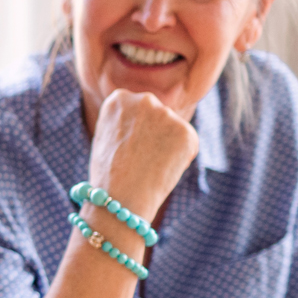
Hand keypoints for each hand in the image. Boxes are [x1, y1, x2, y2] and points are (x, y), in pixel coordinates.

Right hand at [86, 88, 199, 222]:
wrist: (120, 199)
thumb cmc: (109, 175)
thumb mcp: (108, 137)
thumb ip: (127, 122)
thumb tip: (150, 122)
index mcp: (119, 98)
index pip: (137, 110)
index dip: (133, 134)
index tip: (126, 150)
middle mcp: (144, 99)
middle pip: (157, 117)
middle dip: (154, 136)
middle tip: (141, 160)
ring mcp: (166, 114)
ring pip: (174, 131)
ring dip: (167, 148)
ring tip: (149, 168)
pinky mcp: (186, 131)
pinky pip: (189, 144)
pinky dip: (181, 159)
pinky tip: (163, 170)